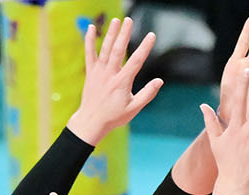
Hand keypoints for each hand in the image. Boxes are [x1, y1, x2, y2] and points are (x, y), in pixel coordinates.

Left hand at [69, 17, 162, 145]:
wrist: (92, 121)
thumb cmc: (115, 117)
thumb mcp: (134, 109)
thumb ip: (147, 94)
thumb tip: (159, 81)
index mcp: (122, 82)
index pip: (136, 61)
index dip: (145, 47)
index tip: (151, 35)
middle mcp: (110, 74)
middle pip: (119, 50)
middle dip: (125, 34)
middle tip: (129, 20)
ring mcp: (99, 72)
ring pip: (105, 48)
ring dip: (111, 33)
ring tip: (116, 20)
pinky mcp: (90, 72)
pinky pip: (89, 53)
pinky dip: (90, 40)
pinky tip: (92, 27)